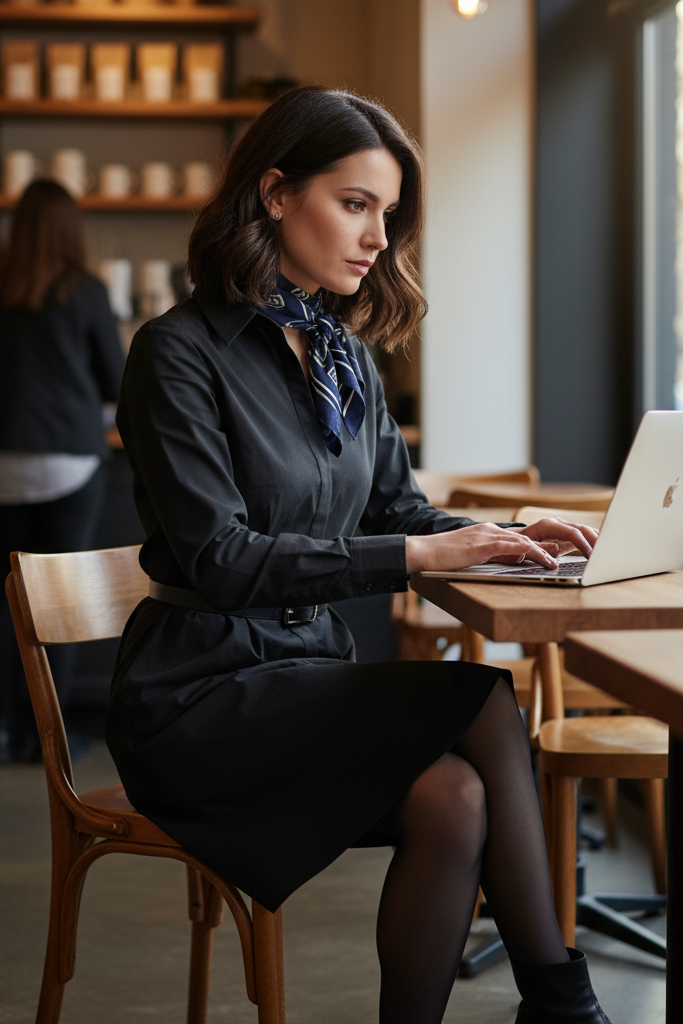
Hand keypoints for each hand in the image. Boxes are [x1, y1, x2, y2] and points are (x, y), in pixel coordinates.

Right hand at [405, 521, 564, 574]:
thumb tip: (498, 562)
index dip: (535, 546)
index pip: (516, 537)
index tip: (550, 553)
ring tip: (555, 563)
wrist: (423, 551)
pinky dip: (530, 553)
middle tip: (561, 555)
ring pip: (522, 542)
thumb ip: (483, 555)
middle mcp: (489, 530)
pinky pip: (512, 547)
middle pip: (524, 537)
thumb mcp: (467, 554)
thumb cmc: (441, 556)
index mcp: (485, 531)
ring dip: (542, 553)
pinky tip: (541, 560)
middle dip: (544, 547)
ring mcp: (486, 536)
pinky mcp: (482, 545)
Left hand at [508, 517, 597, 558]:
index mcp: (549, 525)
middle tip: (606, 555)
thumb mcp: (527, 547)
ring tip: (609, 552)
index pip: (571, 532)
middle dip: (596, 541)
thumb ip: (541, 548)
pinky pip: (585, 535)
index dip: (583, 544)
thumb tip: (556, 549)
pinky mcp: (569, 534)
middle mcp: (559, 524)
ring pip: (586, 531)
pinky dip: (595, 541)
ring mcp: (565, 527)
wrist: (517, 540)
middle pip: (582, 529)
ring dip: (598, 540)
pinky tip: (605, 548)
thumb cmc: (521, 545)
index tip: (591, 556)